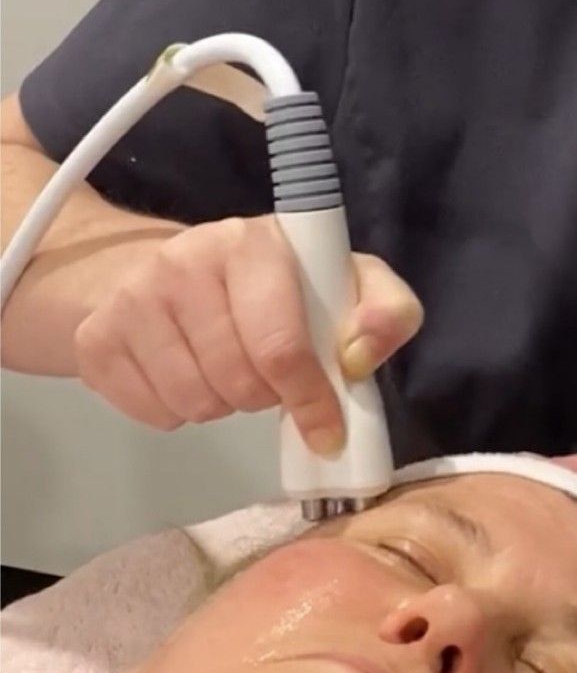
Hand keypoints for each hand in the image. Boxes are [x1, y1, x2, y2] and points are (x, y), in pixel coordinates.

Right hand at [74, 215, 421, 452]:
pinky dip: (177, 411)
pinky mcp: (96, 338)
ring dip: (221, 405)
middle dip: (264, 396)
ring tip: (224, 370)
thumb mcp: (342, 281)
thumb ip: (385, 309)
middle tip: (266, 376)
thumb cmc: (267, 284)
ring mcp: (132, 299)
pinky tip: (185, 373)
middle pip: (238, 383)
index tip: (326, 429)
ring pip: (195, 403)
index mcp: (252, 243)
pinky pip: (153, 413)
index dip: (310, 399)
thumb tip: (362, 357)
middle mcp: (184, 261)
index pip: (281, 346)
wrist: (157, 267)